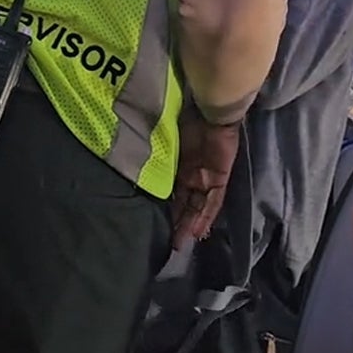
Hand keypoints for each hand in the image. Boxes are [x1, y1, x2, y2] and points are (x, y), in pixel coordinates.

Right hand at [170, 114, 240, 249]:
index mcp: (180, 164)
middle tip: (169, 242)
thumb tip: (132, 156)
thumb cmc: (186, 118)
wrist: (209, 109)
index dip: (169, 208)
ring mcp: (207, 176)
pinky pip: (214, 201)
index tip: (159, 224)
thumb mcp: (166, 139)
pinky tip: (198, 232)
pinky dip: (206, 217)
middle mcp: (194, 173)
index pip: (174, 191)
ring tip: (180, 243)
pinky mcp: (220, 177)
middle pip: (186, 203)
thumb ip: (158, 153)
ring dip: (190, 224)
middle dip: (178, 222)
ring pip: (198, 206)